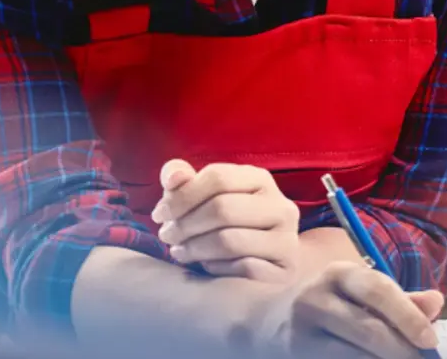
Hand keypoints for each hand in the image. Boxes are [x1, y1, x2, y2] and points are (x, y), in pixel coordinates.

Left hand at [152, 159, 300, 282]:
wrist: (270, 257)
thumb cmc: (228, 220)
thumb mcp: (204, 194)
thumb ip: (182, 179)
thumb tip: (173, 178)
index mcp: (260, 179)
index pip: (218, 177)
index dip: (182, 195)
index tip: (159, 214)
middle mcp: (280, 205)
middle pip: (222, 209)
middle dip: (185, 224)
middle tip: (166, 236)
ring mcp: (287, 239)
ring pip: (230, 241)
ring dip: (195, 248)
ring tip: (178, 252)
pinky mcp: (285, 270)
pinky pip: (244, 269)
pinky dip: (216, 267)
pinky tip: (204, 266)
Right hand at [253, 261, 442, 357]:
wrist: (267, 321)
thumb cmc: (329, 305)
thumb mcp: (358, 293)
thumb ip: (398, 299)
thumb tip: (436, 302)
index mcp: (338, 274)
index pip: (377, 290)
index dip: (407, 316)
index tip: (430, 340)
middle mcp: (317, 299)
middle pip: (369, 331)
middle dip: (402, 352)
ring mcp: (303, 333)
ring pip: (355, 357)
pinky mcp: (298, 356)